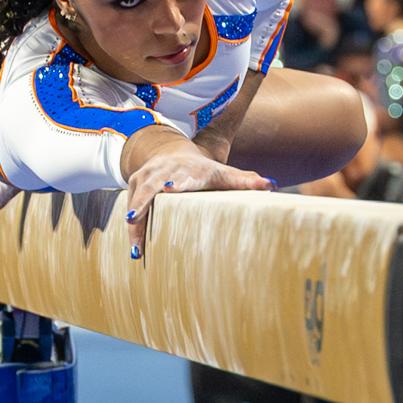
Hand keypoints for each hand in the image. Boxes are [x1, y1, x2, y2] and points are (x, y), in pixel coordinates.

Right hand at [122, 144, 271, 253]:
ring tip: (135, 248)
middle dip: (143, 202)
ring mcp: (147, 176)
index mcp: (189, 170)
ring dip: (134, 222)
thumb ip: (246, 181)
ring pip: (138, 198)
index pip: (182, 176)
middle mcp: (164, 171)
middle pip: (152, 187)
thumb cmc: (202, 171)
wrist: (172, 152)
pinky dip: (131, 228)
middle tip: (133, 218)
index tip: (170, 188)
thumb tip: (272, 185)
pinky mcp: (135, 182)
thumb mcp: (224, 174)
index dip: (176, 182)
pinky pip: (130, 206)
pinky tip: (134, 250)